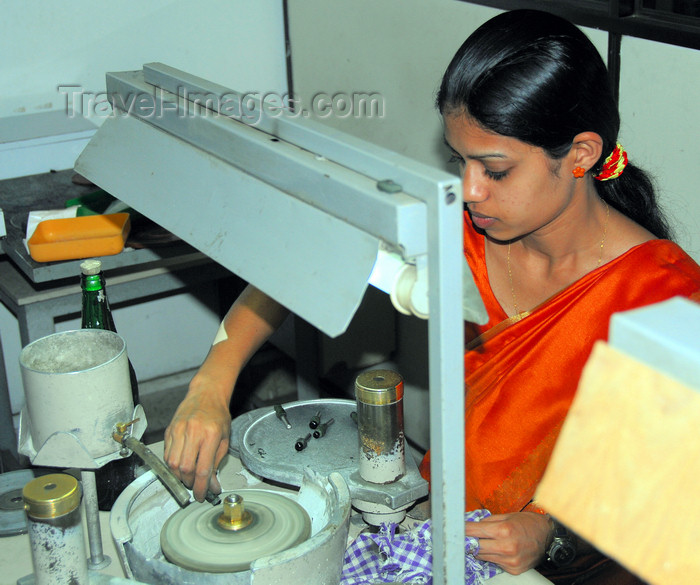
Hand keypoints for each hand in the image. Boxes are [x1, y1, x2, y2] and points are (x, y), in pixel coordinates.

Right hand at [163, 387, 230, 501]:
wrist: (206, 394)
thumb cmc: (218, 415)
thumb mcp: (225, 438)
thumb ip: (217, 463)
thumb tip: (212, 485)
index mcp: (210, 435)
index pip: (202, 469)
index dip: (200, 487)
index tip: (201, 496)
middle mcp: (192, 432)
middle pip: (184, 468)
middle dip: (189, 483)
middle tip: (196, 485)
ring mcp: (178, 430)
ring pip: (172, 464)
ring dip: (179, 476)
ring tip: (188, 476)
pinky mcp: (169, 430)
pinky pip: (166, 454)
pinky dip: (172, 465)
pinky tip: (181, 464)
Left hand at [465, 511, 549, 574]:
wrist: (548, 537)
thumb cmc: (527, 523)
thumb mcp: (506, 516)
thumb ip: (487, 521)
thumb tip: (470, 525)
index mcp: (504, 530)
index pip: (474, 531)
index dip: (462, 530)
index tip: (455, 528)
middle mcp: (507, 547)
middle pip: (475, 547)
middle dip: (467, 541)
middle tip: (462, 536)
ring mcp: (510, 560)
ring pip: (483, 556)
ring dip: (477, 549)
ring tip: (477, 542)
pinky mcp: (513, 569)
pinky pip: (494, 563)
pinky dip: (491, 556)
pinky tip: (494, 549)